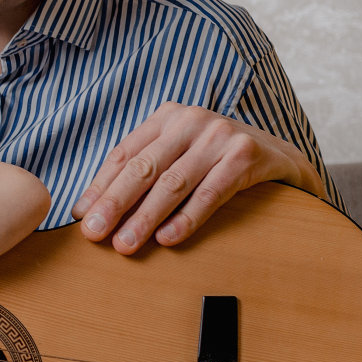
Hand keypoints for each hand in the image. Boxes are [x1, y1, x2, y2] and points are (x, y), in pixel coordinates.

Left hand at [71, 102, 326, 254]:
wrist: (280, 156)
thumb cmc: (216, 159)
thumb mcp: (179, 154)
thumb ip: (142, 172)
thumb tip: (88, 209)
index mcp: (167, 116)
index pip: (125, 154)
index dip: (100, 186)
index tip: (80, 216)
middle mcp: (191, 120)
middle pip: (144, 168)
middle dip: (115, 204)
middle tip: (94, 234)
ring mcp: (220, 136)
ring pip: (172, 183)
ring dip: (145, 218)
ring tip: (125, 245)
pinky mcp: (246, 156)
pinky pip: (209, 194)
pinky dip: (186, 218)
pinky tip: (167, 239)